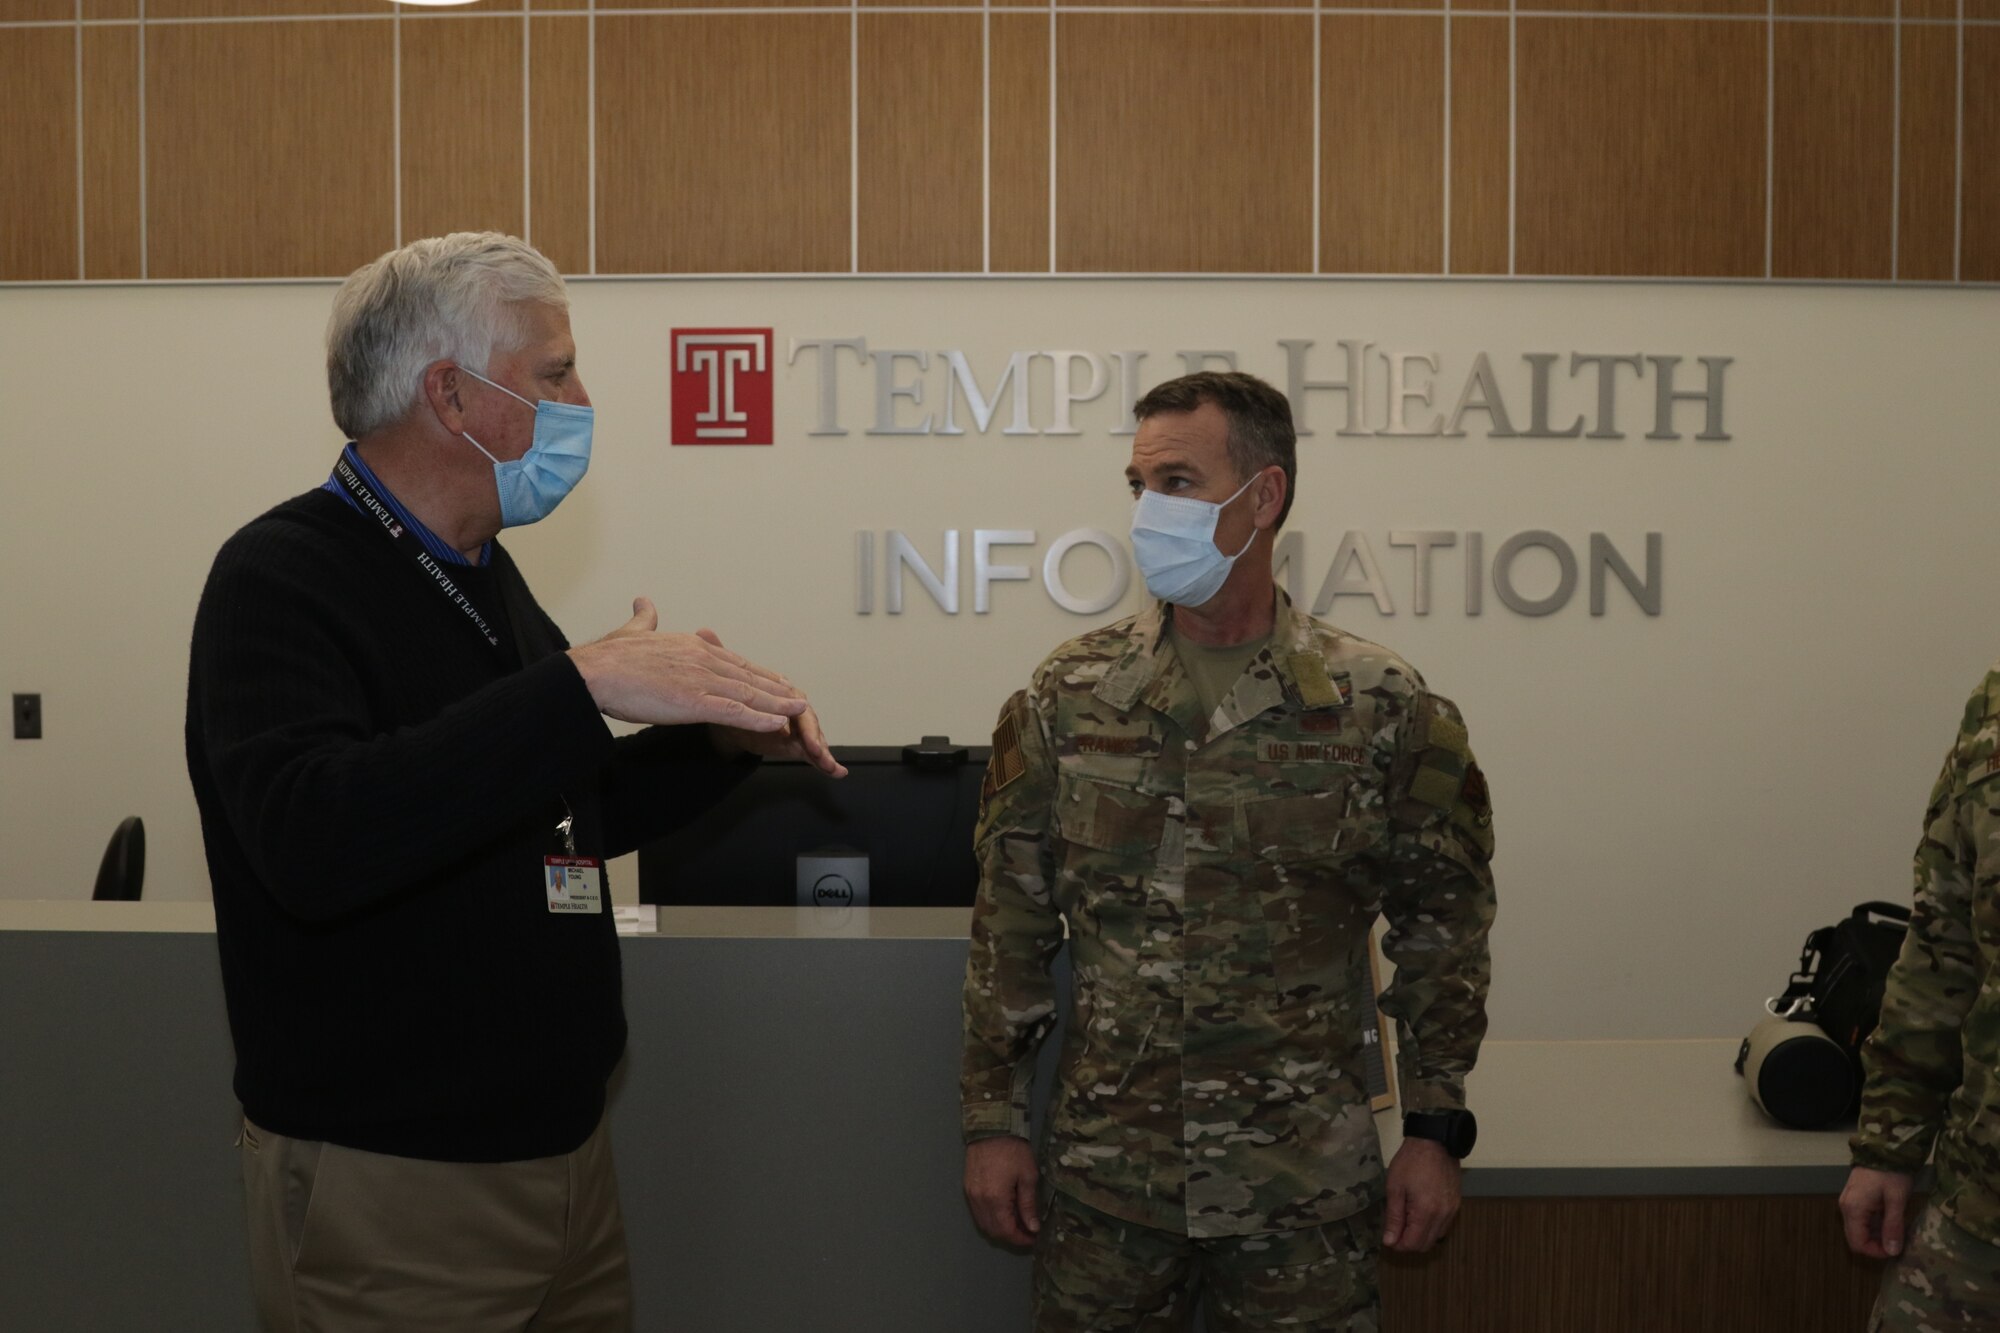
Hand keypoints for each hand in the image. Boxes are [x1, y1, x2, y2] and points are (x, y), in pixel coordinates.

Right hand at [567, 598, 809, 732]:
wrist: (593, 672)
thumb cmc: (608, 657)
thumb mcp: (633, 631)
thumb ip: (645, 619)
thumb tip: (644, 601)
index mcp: (691, 646)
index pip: (733, 662)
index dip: (757, 674)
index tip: (775, 680)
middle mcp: (702, 659)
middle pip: (748, 677)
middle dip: (775, 689)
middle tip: (797, 697)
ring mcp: (700, 680)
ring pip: (748, 694)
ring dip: (777, 704)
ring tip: (800, 710)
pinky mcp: (693, 702)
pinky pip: (734, 712)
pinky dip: (758, 718)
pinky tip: (778, 724)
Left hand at [696, 629, 845, 777]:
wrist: (721, 722)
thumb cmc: (728, 697)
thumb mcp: (719, 678)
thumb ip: (717, 658)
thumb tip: (704, 631)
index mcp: (779, 689)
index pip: (790, 697)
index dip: (795, 705)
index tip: (799, 710)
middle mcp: (791, 709)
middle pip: (806, 720)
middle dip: (814, 734)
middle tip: (818, 750)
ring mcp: (795, 729)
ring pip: (813, 738)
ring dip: (823, 751)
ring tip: (828, 765)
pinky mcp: (793, 746)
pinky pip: (810, 754)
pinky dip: (825, 763)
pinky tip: (837, 771)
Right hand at [964, 1136, 1039, 1246]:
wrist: (991, 1128)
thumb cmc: (1014, 1150)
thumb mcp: (1028, 1176)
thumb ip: (1028, 1205)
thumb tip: (1033, 1228)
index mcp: (995, 1200)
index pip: (1006, 1230)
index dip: (1020, 1239)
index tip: (1033, 1238)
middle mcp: (979, 1201)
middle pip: (993, 1231)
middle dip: (1010, 1236)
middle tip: (1027, 1232)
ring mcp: (970, 1195)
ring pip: (983, 1223)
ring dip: (999, 1228)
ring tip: (1016, 1223)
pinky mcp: (967, 1188)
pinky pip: (977, 1212)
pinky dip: (990, 1218)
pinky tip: (1003, 1211)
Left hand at [1383, 1137, 1459, 1253]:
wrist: (1435, 1141)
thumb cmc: (1410, 1162)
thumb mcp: (1395, 1187)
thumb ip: (1394, 1217)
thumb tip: (1389, 1241)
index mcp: (1426, 1212)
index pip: (1413, 1243)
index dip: (1398, 1245)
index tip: (1388, 1237)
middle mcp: (1443, 1215)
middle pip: (1426, 1244)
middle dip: (1409, 1242)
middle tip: (1396, 1229)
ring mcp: (1453, 1210)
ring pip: (1436, 1237)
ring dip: (1421, 1235)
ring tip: (1407, 1219)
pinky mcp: (1457, 1204)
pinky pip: (1444, 1225)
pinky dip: (1432, 1227)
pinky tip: (1421, 1214)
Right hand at [1840, 1166, 1915, 1258]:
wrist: (1884, 1147)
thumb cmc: (1891, 1173)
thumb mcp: (1896, 1200)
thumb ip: (1893, 1226)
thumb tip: (1892, 1251)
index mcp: (1853, 1209)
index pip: (1857, 1243)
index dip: (1875, 1252)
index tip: (1895, 1250)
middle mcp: (1846, 1207)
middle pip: (1856, 1237)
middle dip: (1876, 1244)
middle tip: (1898, 1241)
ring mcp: (1849, 1202)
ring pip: (1859, 1229)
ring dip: (1877, 1235)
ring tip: (1897, 1229)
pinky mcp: (1854, 1198)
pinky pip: (1861, 1219)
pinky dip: (1875, 1225)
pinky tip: (1890, 1219)